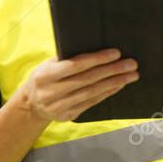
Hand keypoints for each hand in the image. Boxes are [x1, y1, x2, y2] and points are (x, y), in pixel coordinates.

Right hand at [12, 48, 138, 122]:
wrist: (30, 105)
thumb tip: (97, 45)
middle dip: (112, 71)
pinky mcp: (67, 116)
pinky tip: (119, 85)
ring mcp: (58, 107)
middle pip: (87, 80)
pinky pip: (92, 103)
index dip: (97, 59)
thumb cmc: (45, 77)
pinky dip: (107, 93)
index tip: (116, 53)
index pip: (75, 66)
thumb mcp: (49, 65)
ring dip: (115, 83)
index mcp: (44, 75)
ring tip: (131, 75)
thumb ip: (67, 58)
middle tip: (131, 64)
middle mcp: (50, 92)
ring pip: (92, 93)